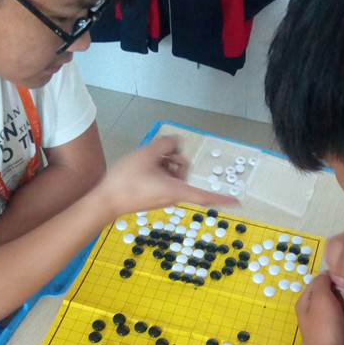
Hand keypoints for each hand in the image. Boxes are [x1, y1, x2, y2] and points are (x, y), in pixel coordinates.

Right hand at [97, 136, 238, 216]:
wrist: (105, 201)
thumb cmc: (127, 180)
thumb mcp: (146, 155)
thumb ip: (164, 144)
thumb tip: (175, 142)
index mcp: (177, 190)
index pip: (205, 195)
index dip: (222, 198)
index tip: (238, 202)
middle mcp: (173, 196)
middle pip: (183, 171)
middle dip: (173, 158)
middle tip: (156, 153)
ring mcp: (162, 197)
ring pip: (171, 172)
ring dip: (162, 162)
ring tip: (145, 160)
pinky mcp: (153, 196)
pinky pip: (162, 178)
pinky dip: (155, 169)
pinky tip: (141, 165)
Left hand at [296, 272, 343, 344]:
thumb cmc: (325, 328)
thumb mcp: (321, 298)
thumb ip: (322, 282)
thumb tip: (326, 274)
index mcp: (305, 301)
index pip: (319, 281)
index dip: (332, 283)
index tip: (340, 288)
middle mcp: (313, 310)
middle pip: (333, 294)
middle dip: (342, 301)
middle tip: (340, 310)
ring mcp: (325, 322)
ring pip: (343, 306)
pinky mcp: (336, 331)